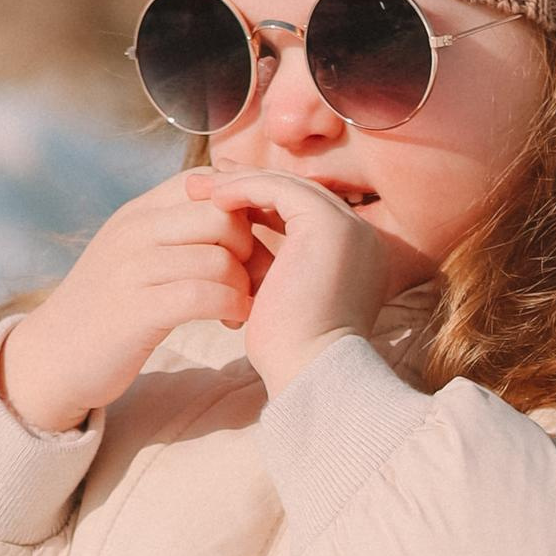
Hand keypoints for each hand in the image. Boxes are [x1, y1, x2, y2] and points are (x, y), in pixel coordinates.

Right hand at [0, 178, 264, 433]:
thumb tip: (232, 212)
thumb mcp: (134, 255)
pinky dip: (230, 308)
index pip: (207, 180)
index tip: (255, 240)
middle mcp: (134, 231)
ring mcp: (132, 269)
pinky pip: (203, 296)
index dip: (243, 205)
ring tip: (242, 306)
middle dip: (253, 246)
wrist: (51, 357)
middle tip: (257, 278)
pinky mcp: (136, 311)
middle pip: (221, 213)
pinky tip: (231, 322)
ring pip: (218, 256)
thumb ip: (172, 230)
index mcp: (137, 212)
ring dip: (245, 285)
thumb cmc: (107, 309)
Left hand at [202, 166, 390, 398]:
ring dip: (238, 183)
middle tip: (200, 184)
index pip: (301, 212)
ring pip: (286, 186)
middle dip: (245, 184)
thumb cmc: (290, 353)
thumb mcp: (280, 300)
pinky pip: (278, 190)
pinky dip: (242, 189)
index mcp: (353, 254)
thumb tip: (238, 254)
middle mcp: (360, 235)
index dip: (258, 201)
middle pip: (295, 193)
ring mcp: (348, 226)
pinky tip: (211, 198)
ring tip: (195, 187)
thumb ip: (271, 270)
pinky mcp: (327, 224)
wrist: (310, 372)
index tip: (216, 202)